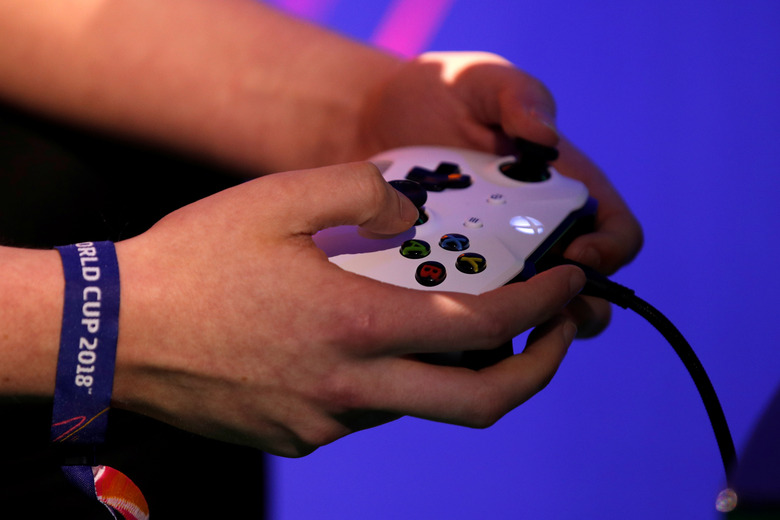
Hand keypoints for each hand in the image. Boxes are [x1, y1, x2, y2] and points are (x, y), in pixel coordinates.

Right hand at [111, 162, 584, 456]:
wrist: (113, 333)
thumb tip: (405, 215)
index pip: (482, 328)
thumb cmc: (192, 263)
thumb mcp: (277, 199)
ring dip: (447, 368)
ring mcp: (323, 422)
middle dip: (536, 370)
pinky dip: (386, 378)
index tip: (570, 284)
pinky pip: (364, 410)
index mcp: (354, 326)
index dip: (541, 307)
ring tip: (444, 322)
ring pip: (416, 402)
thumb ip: (358, 194)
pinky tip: (357, 342)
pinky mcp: (296, 437)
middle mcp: (350, 388)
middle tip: (555, 335)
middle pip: (478, 403)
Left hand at [353, 51, 642, 333]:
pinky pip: (474, 314)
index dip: (608, 255)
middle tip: (530, 307)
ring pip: (530, 315)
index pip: (618, 237)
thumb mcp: (482, 82)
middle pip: (585, 293)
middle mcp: (542, 234)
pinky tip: (437, 306)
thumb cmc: (440, 96)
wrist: (376, 121)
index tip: (572, 256)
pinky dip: (465, 319)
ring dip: (515, 321)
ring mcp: (499, 262)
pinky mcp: (457, 279)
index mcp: (567, 192)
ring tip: (479, 311)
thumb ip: (518, 97)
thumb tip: (545, 137)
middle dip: (569, 308)